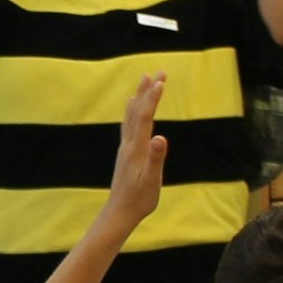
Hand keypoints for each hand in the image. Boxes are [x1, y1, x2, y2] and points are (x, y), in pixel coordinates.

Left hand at [105, 74, 168, 222]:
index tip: (162, 80)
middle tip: (158, 71)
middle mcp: (129, 144)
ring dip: (140, 96)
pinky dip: (132, 111)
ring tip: (144, 80)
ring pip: (132, 115)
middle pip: (138, 110)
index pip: (146, 116)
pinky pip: (128, 124)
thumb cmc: (139, 199)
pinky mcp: (126, 153)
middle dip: (148, 90)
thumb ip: (156, 159)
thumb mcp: (152, 181)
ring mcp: (126, 147)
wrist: (120, 212)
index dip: (153, 98)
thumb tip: (160, 138)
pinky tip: (132, 107)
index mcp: (137, 148)